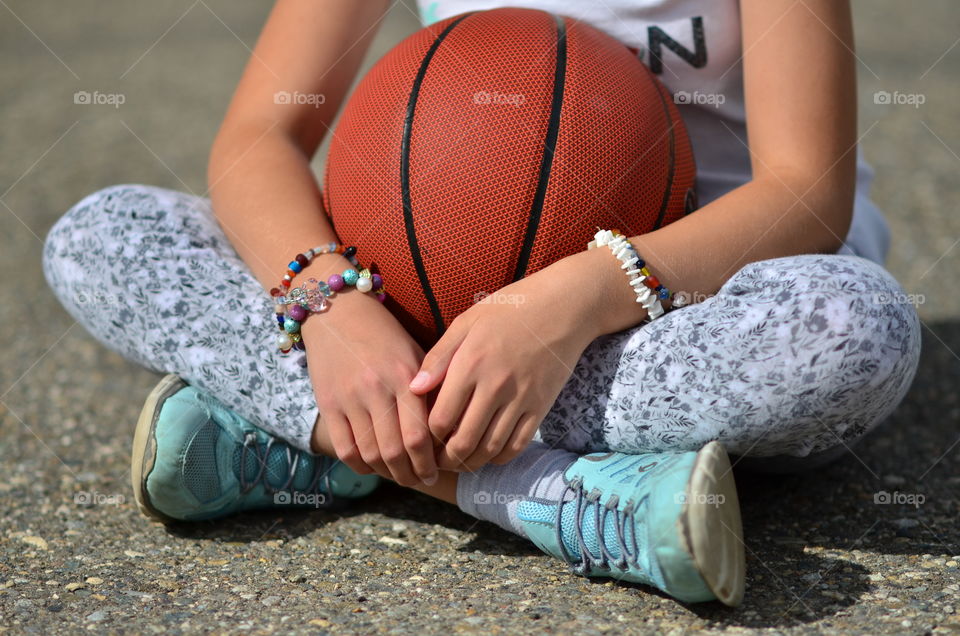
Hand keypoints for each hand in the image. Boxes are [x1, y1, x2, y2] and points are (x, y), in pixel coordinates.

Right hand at [302, 278, 437, 486]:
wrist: (337, 311)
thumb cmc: (385, 334)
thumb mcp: (415, 353)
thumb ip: (430, 388)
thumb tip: (449, 430)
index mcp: (405, 376)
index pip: (420, 434)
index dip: (429, 462)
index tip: (436, 471)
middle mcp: (377, 389)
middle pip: (396, 452)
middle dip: (412, 474)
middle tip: (421, 480)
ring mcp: (350, 398)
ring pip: (371, 454)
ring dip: (388, 474)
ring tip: (400, 476)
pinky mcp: (328, 404)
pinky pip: (345, 448)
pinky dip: (360, 465)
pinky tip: (372, 466)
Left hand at [407, 251, 610, 471]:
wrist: (564, 308)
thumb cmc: (511, 309)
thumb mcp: (467, 321)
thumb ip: (439, 356)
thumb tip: (414, 388)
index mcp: (471, 364)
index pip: (440, 418)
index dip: (428, 436)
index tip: (424, 438)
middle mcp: (495, 386)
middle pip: (463, 441)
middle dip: (446, 460)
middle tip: (438, 462)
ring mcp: (521, 399)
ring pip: (490, 448)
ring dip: (471, 463)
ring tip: (460, 462)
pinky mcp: (541, 406)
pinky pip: (518, 444)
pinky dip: (500, 457)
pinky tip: (489, 454)